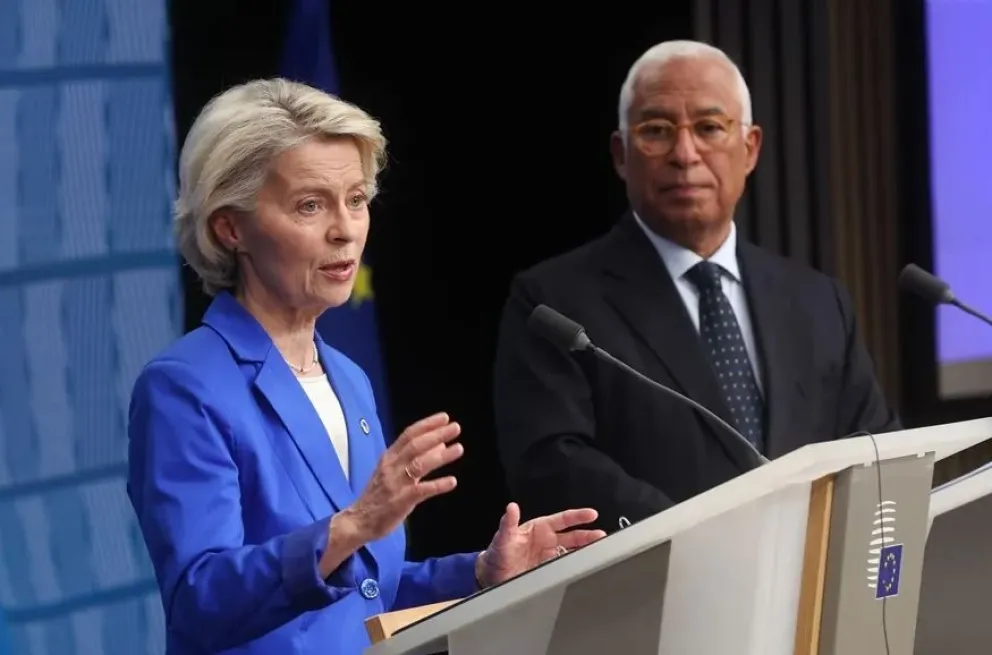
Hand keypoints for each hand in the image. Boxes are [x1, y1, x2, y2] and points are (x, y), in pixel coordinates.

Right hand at [340, 412, 463, 542]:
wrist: (358, 521)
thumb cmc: (379, 495)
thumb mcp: (394, 472)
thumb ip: (415, 458)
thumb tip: (439, 444)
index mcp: (389, 457)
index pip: (408, 435)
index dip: (427, 425)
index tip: (444, 417)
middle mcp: (391, 466)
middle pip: (415, 445)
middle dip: (436, 434)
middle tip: (456, 428)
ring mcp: (395, 483)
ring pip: (419, 464)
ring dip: (440, 456)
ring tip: (458, 448)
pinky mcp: (400, 501)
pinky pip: (421, 490)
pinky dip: (437, 485)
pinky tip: (452, 481)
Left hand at [475, 503, 606, 587]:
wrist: (491, 576)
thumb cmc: (496, 554)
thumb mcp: (502, 538)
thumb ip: (508, 523)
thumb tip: (511, 507)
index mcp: (539, 528)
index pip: (562, 519)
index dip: (578, 516)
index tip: (592, 514)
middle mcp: (547, 541)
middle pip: (573, 536)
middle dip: (588, 535)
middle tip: (602, 536)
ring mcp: (549, 556)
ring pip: (572, 550)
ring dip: (585, 550)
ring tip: (600, 551)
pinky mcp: (549, 570)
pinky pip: (566, 566)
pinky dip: (577, 566)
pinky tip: (586, 567)